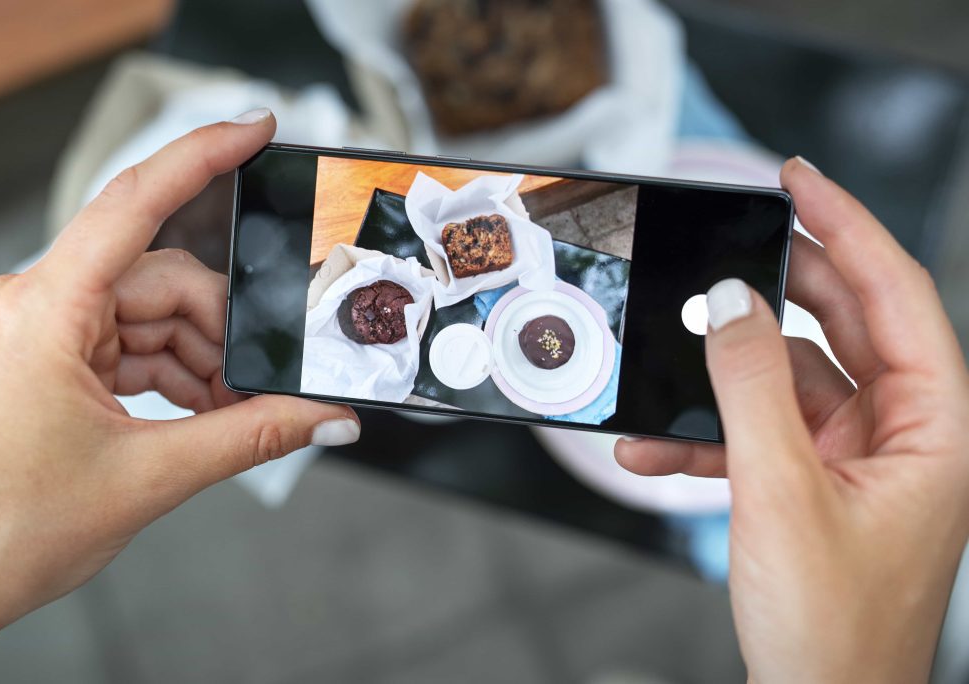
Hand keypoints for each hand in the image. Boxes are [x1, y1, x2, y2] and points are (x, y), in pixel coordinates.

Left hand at [0, 109, 359, 673]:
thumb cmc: (0, 526)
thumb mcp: (149, 476)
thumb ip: (251, 436)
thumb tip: (322, 417)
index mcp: (47, 308)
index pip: (135, 203)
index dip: (202, 156)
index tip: (254, 129)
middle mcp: (40, 303)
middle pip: (166, 280)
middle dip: (223, 333)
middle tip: (262, 388)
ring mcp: (46, 328)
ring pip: (155, 315)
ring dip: (202, 363)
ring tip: (229, 419)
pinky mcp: (53, 355)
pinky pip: (134, 342)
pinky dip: (175, 374)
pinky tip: (202, 414)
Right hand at [616, 158, 968, 682]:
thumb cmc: (831, 628)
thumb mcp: (780, 491)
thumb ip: (750, 385)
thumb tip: (727, 302)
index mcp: (939, 427)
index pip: (896, 294)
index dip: (846, 226)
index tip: (798, 179)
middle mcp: (907, 432)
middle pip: (844, 323)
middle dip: (776, 290)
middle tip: (725, 246)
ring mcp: (860, 457)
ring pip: (790, 377)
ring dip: (723, 377)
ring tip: (668, 365)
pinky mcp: (816, 480)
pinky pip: (761, 429)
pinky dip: (709, 432)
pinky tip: (654, 444)